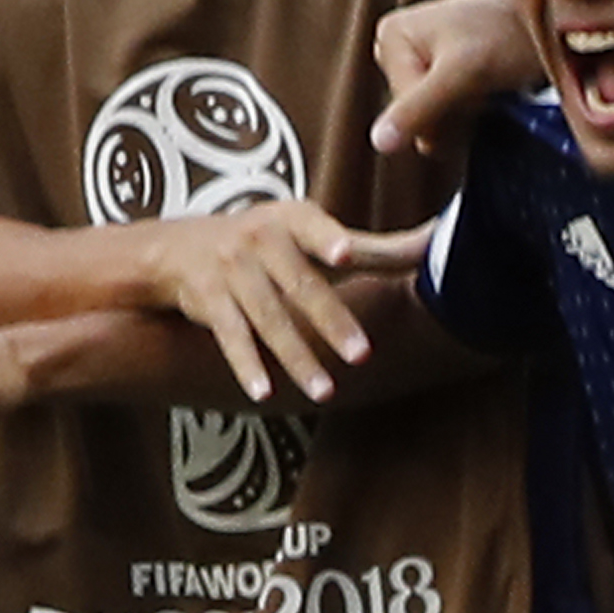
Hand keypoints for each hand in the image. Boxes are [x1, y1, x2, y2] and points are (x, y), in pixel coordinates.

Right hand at [137, 200, 435, 404]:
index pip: (312, 227)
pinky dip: (246, 365)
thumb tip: (439, 242)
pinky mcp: (207, 301)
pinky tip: (264, 393)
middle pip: (300, 285)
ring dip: (296, 357)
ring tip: (326, 391)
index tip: (346, 254)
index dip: (327, 238)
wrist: (174, 249)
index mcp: (292, 219)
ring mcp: (230, 270)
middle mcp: (259, 240)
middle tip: (362, 356)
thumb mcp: (311, 234)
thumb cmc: (265, 241)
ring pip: (268, 319)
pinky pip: (230, 337)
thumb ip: (374, 247)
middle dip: (330, 321)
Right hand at [373, 0, 541, 154]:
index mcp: (390, 36)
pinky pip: (446, 115)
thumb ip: (418, 108)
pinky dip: (470, 110)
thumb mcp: (462, 74)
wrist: (552, 24)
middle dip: (452, 112)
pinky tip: (486, 89)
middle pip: (414, 119)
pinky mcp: (443, 74)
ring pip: (432, 123)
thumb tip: (378, 141)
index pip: (402, 113)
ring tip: (486, 83)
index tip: (470, 81)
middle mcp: (398, 47)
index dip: (441, 110)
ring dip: (464, 114)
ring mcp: (421, 61)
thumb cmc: (513, 35)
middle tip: (481, 83)